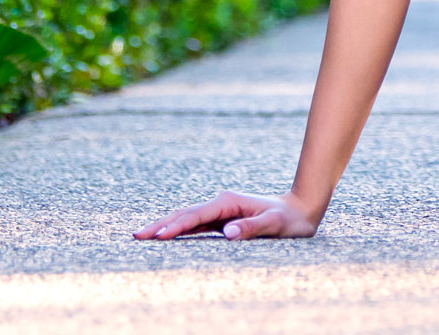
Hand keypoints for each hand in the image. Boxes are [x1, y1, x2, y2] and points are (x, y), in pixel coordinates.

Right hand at [132, 188, 321, 240]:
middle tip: (136, 235)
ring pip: (187, 218)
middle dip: (161, 225)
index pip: (196, 216)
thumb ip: (252, 227)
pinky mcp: (222, 219)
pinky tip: (166, 236)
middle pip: (185, 214)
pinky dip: (178, 230)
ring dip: (165, 226)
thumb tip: (228, 232)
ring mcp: (220, 211)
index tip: (158, 237)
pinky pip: (195, 225)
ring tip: (143, 236)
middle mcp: (221, 204)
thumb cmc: (290, 219)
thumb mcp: (275, 224)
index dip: (177, 227)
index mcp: (229, 202)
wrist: (301, 208)